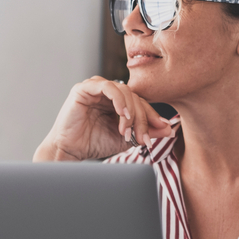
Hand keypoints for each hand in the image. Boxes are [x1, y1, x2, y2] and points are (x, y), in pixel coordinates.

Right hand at [33, 77, 175, 161]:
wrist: (70, 151)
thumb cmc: (94, 143)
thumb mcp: (126, 139)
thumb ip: (146, 132)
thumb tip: (168, 129)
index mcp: (117, 101)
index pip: (141, 103)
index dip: (152, 116)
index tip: (162, 131)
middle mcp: (108, 92)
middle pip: (135, 97)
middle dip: (141, 118)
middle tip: (142, 137)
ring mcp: (96, 88)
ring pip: (124, 91)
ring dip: (130, 112)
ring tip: (127, 130)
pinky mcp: (84, 88)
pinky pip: (107, 87)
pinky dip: (118, 99)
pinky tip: (122, 114)